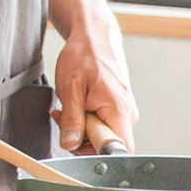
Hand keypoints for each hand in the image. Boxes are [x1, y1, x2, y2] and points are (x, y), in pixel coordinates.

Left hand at [53, 24, 136, 152]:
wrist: (95, 36)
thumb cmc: (85, 55)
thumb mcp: (71, 89)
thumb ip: (72, 120)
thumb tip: (70, 144)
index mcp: (119, 111)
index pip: (118, 151)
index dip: (95, 154)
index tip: (75, 142)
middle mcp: (127, 115)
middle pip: (106, 146)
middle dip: (79, 138)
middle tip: (62, 118)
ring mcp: (123, 112)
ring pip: (101, 135)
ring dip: (79, 127)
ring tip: (67, 107)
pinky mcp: (117, 109)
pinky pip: (101, 124)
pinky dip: (84, 118)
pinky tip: (75, 106)